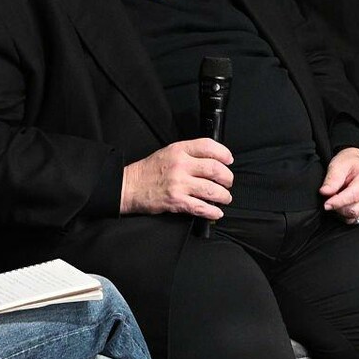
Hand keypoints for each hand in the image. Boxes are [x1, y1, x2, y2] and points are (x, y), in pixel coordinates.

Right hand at [120, 138, 235, 218]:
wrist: (129, 187)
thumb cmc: (149, 170)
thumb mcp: (168, 152)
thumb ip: (189, 153)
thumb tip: (213, 159)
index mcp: (179, 150)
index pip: (209, 146)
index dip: (224, 153)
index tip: (229, 161)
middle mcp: (181, 165)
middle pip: (215, 169)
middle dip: (227, 178)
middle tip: (228, 182)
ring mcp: (179, 184)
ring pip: (212, 190)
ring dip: (223, 196)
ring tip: (225, 198)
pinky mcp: (176, 201)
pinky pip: (200, 207)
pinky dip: (212, 211)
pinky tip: (216, 212)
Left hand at [320, 147, 358, 223]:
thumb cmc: (350, 164)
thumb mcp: (338, 165)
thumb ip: (332, 179)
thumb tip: (325, 192)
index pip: (352, 196)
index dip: (337, 202)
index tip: (326, 205)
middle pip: (354, 210)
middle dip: (338, 207)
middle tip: (330, 198)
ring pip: (354, 217)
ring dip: (342, 212)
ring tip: (337, 200)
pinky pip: (356, 219)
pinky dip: (346, 215)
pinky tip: (343, 205)